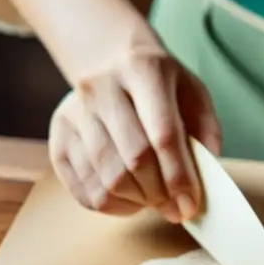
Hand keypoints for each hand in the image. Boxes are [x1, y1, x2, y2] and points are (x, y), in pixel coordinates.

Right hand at [48, 40, 220, 221]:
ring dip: (136, 201)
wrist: (109, 59)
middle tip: (174, 205)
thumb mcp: (192, 93)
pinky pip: (84, 190)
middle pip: (134, 160)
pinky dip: (112, 205)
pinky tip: (128, 197)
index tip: (191, 205)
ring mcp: (74, 112)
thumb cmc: (160, 85)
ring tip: (152, 198)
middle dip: (159, 193)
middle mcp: (102, 88)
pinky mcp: (58, 136)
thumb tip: (205, 177)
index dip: (179, 177)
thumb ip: (206, 131)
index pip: (163, 135)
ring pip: (107, 180)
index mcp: (143, 70)